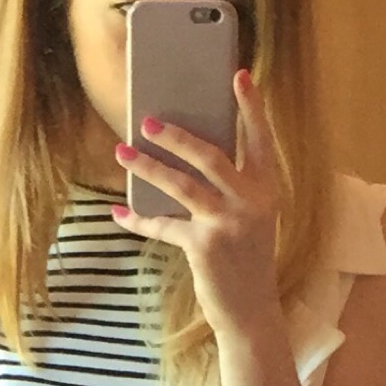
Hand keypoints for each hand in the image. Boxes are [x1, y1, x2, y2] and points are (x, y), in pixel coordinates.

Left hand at [113, 70, 283, 342]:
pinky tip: (118, 212)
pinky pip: (164, 225)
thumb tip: (184, 158)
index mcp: (268, 187)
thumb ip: (228, 188)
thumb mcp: (247, 217)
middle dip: (177, 135)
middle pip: (212, 155)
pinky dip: (138, 219)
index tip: (240, 75)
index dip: (251, 106)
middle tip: (148, 120)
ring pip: (182, 185)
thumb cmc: (244, 257)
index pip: (262, 138)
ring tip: (122, 152)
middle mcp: (252, 200)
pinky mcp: (204, 246)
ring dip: (147, 167)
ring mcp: (229, 223)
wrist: (250, 310)